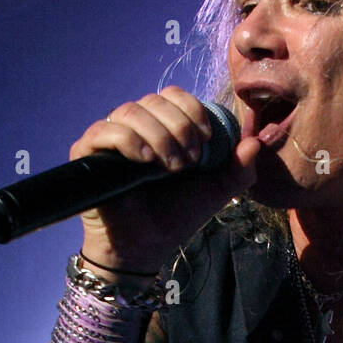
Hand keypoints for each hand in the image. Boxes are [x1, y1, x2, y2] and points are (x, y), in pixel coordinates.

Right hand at [68, 86, 264, 272]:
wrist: (147, 247)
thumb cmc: (177, 216)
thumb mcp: (216, 191)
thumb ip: (239, 169)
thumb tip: (256, 142)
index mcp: (162, 127)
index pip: (173, 95)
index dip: (192, 109)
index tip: (206, 138)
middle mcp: (135, 127)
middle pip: (154, 100)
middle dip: (179, 126)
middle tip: (190, 160)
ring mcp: (109, 139)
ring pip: (131, 111)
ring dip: (158, 135)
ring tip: (170, 166)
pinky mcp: (87, 154)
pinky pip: (103, 130)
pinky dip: (127, 139)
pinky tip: (145, 160)